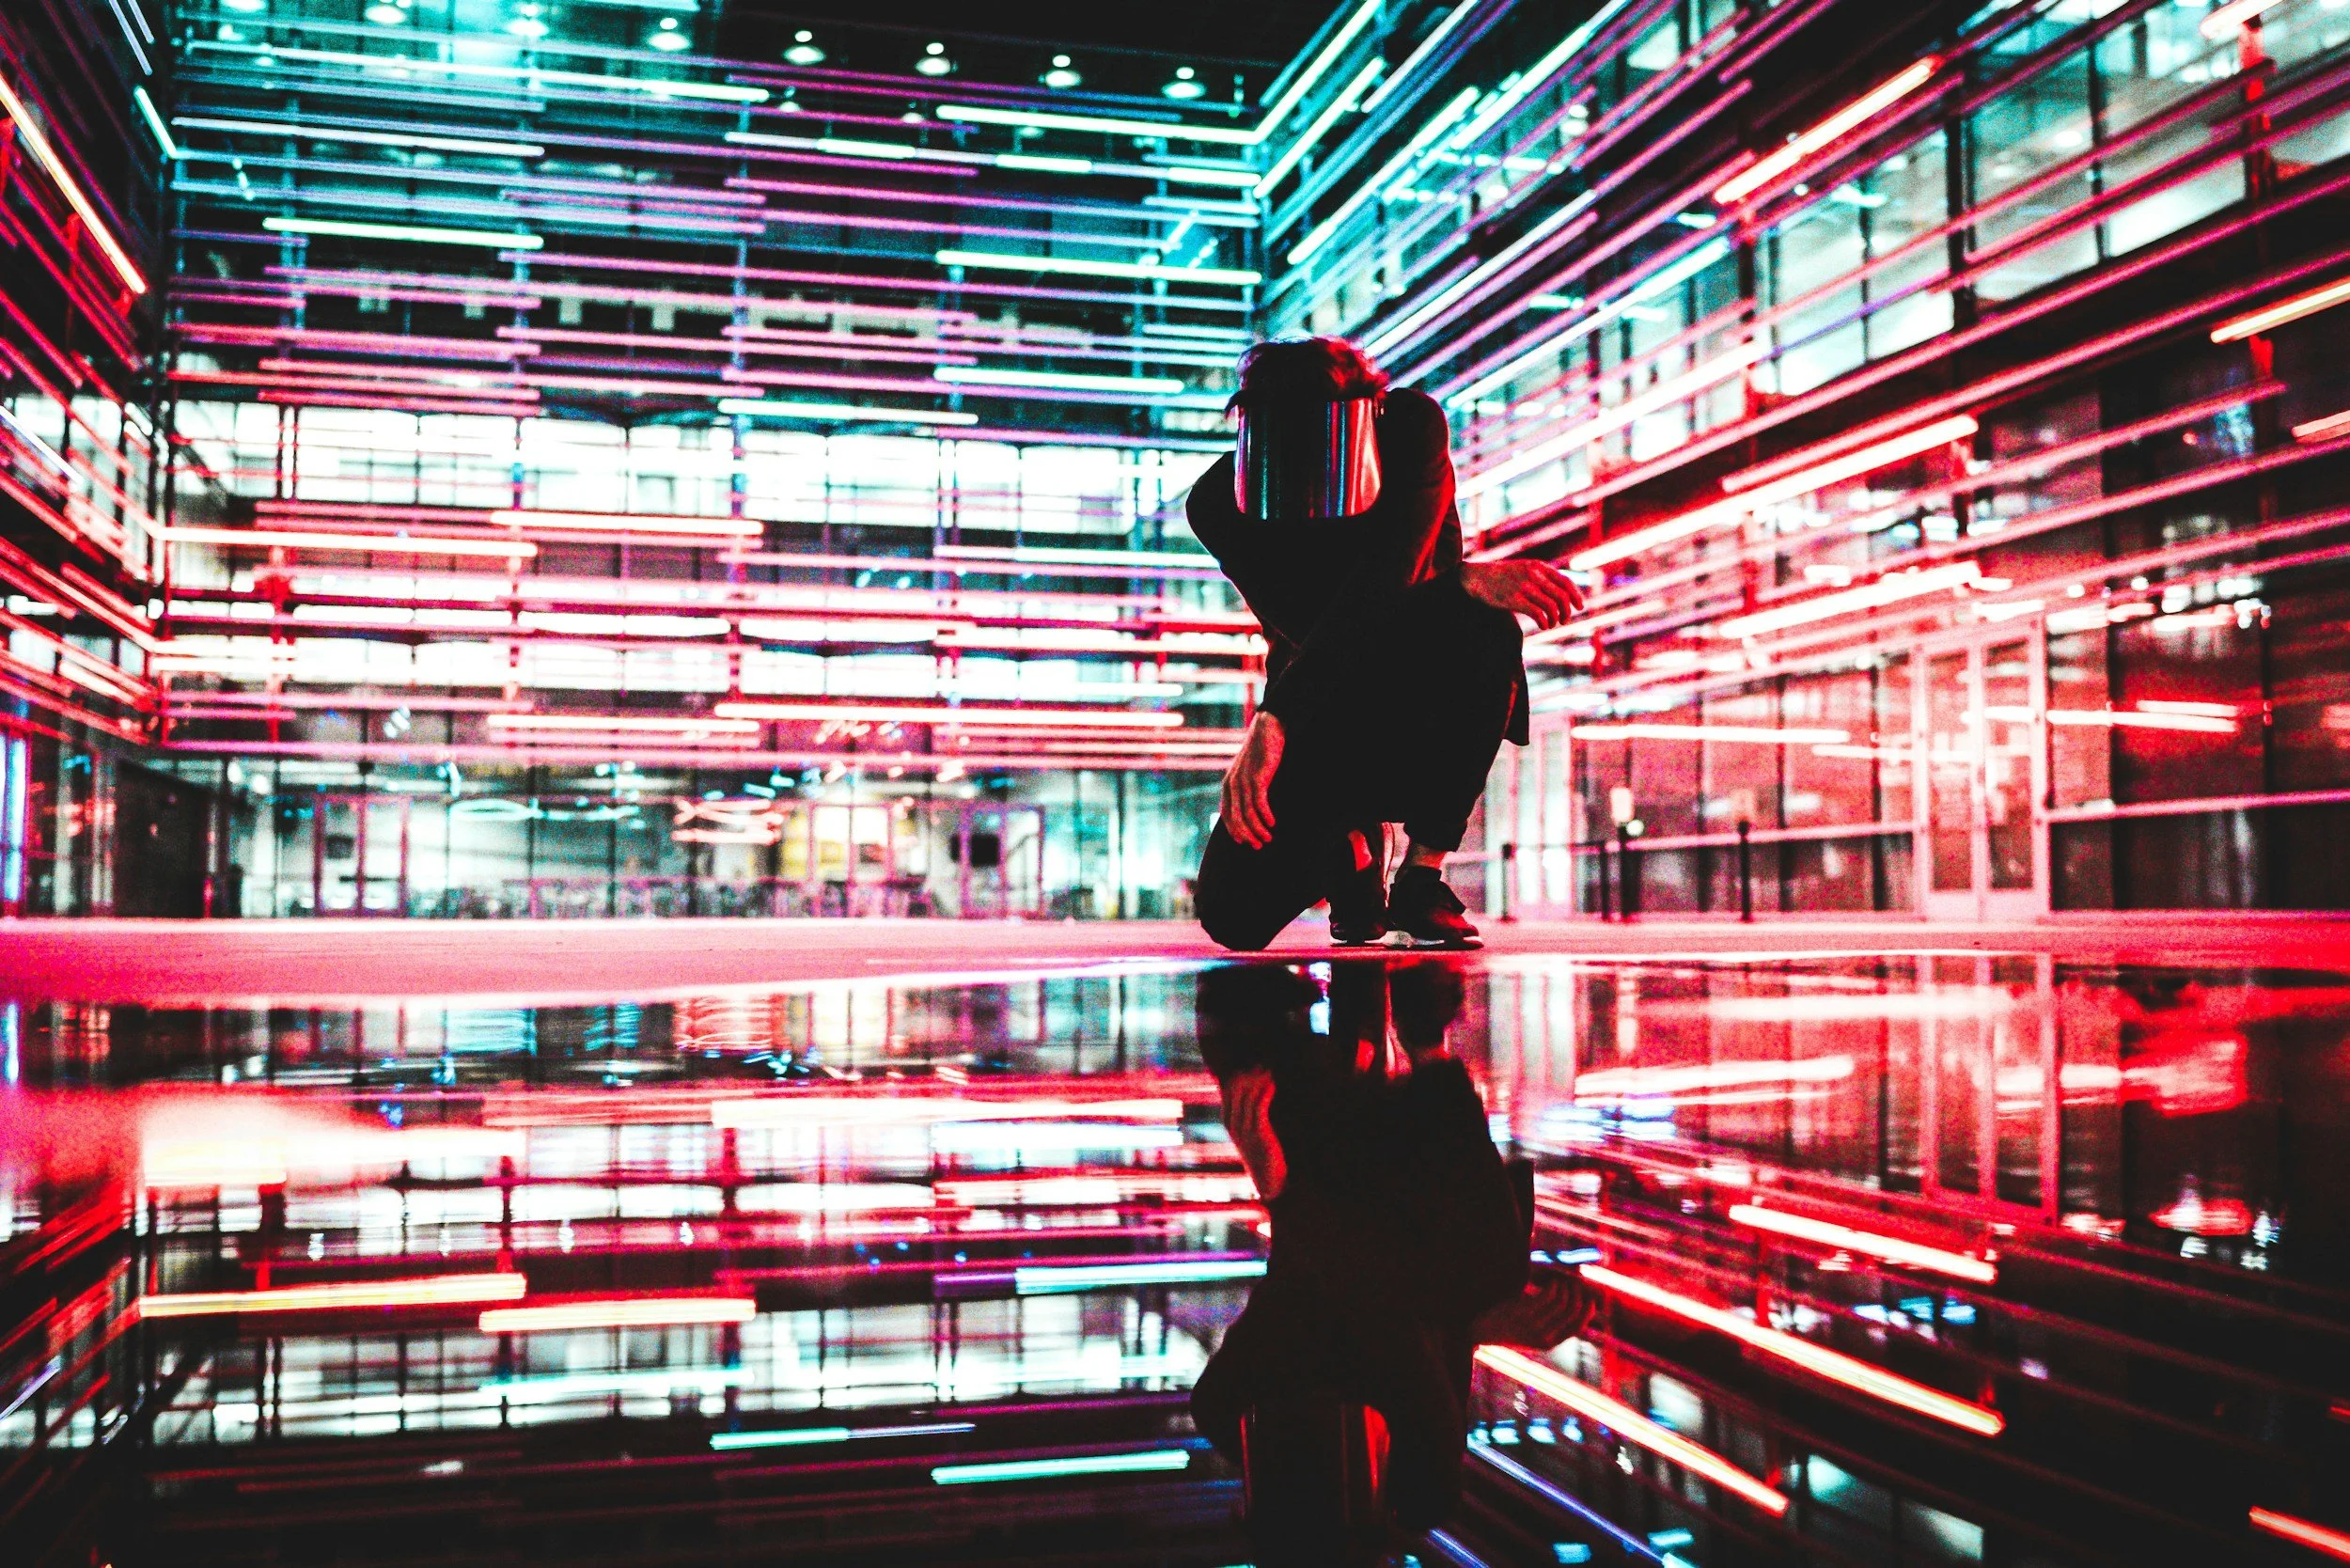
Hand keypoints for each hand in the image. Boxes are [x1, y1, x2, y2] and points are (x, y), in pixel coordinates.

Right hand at [1219, 1067, 1286, 1202]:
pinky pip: (1259, 1107)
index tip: (1252, 1065)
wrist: (1269, 1180)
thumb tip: (1251, 1096)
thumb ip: (1247, 1114)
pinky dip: (1265, 1093)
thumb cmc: (1261, 1154)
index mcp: (1228, 1121)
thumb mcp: (1249, 1133)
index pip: (1227, 1091)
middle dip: (1248, 1075)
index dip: (1239, 1076)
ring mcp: (1244, 1129)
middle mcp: (1233, 1124)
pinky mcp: (1258, 1133)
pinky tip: (1272, 1084)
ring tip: (1268, 1071)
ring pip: (1247, 1096)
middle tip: (1261, 1064)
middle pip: (1236, 1090)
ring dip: (1258, 1081)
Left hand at [1220, 711, 1284, 849]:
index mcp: (1227, 784)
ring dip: (1258, 829)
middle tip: (1258, 846)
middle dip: (1247, 835)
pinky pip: (1259, 803)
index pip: (1226, 815)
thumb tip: (1251, 806)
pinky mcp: (1257, 777)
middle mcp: (1232, 784)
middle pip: (1236, 818)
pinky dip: (1266, 816)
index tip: (1245, 842)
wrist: (1267, 729)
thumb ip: (1246, 787)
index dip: (1234, 831)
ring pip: (1248, 814)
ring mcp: (1243, 781)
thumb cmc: (1259, 752)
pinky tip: (1273, 823)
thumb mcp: (1248, 772)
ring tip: (1268, 838)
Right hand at [1460, 560, 1585, 630]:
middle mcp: (1533, 575)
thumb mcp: (1525, 569)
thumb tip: (1561, 592)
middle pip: (1561, 596)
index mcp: (1538, 567)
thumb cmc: (1503, 576)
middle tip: (1564, 620)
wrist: (1477, 577)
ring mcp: (1523, 587)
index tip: (1579, 607)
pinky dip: (1544, 622)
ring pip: (1551, 606)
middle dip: (1566, 611)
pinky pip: (1537, 613)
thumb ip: (1541, 577)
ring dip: (1555, 618)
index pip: (1565, 582)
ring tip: (1552, 624)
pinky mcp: (1513, 599)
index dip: (1575, 596)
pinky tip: (1544, 625)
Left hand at [1470, 1276, 1598, 1348]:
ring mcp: (1534, 1324)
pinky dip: (1555, 1286)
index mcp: (1549, 1343)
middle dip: (1578, 1296)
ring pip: (1561, 1302)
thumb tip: (1571, 1308)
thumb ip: (1550, 1324)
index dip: (1587, 1313)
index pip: (1577, 1328)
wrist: (1484, 1331)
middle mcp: (1543, 1336)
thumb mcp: (1533, 1332)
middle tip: (1576, 1285)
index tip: (1591, 1300)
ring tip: (1562, 1282)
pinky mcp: (1524, 1312)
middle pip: (1571, 1312)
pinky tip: (1554, 1282)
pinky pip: (1548, 1295)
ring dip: (1566, 1288)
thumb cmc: (1510, 1328)